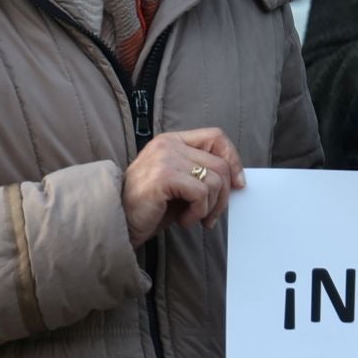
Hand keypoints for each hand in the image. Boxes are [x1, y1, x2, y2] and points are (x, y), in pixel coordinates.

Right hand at [122, 128, 246, 245]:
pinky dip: (198, 213)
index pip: (216, 137)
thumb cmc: (150, 206)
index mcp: (173, 141)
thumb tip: (237, 180)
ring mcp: (165, 158)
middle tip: (210, 216)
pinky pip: (201, 193)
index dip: (233, 159)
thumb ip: (203, 174)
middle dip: (223, 196)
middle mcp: (169, 144)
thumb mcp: (180, 184)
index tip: (238, 184)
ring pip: (215, 180)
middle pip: (221, 163)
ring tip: (193, 218)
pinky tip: (183, 220)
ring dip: (210, 207)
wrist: (118, 221)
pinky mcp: (164, 176)